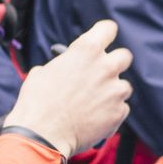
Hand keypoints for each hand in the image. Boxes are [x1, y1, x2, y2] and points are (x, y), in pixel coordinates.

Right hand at [9, 20, 131, 153]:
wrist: (41, 135)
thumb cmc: (37, 102)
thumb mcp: (44, 71)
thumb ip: (65, 64)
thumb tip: (68, 67)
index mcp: (86, 50)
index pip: (108, 28)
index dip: (104, 34)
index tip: (103, 39)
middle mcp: (105, 66)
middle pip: (125, 56)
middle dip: (115, 63)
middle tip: (102, 73)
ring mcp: (115, 90)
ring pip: (124, 86)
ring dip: (112, 92)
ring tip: (94, 103)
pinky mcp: (118, 112)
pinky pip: (121, 108)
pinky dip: (111, 112)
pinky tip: (95, 118)